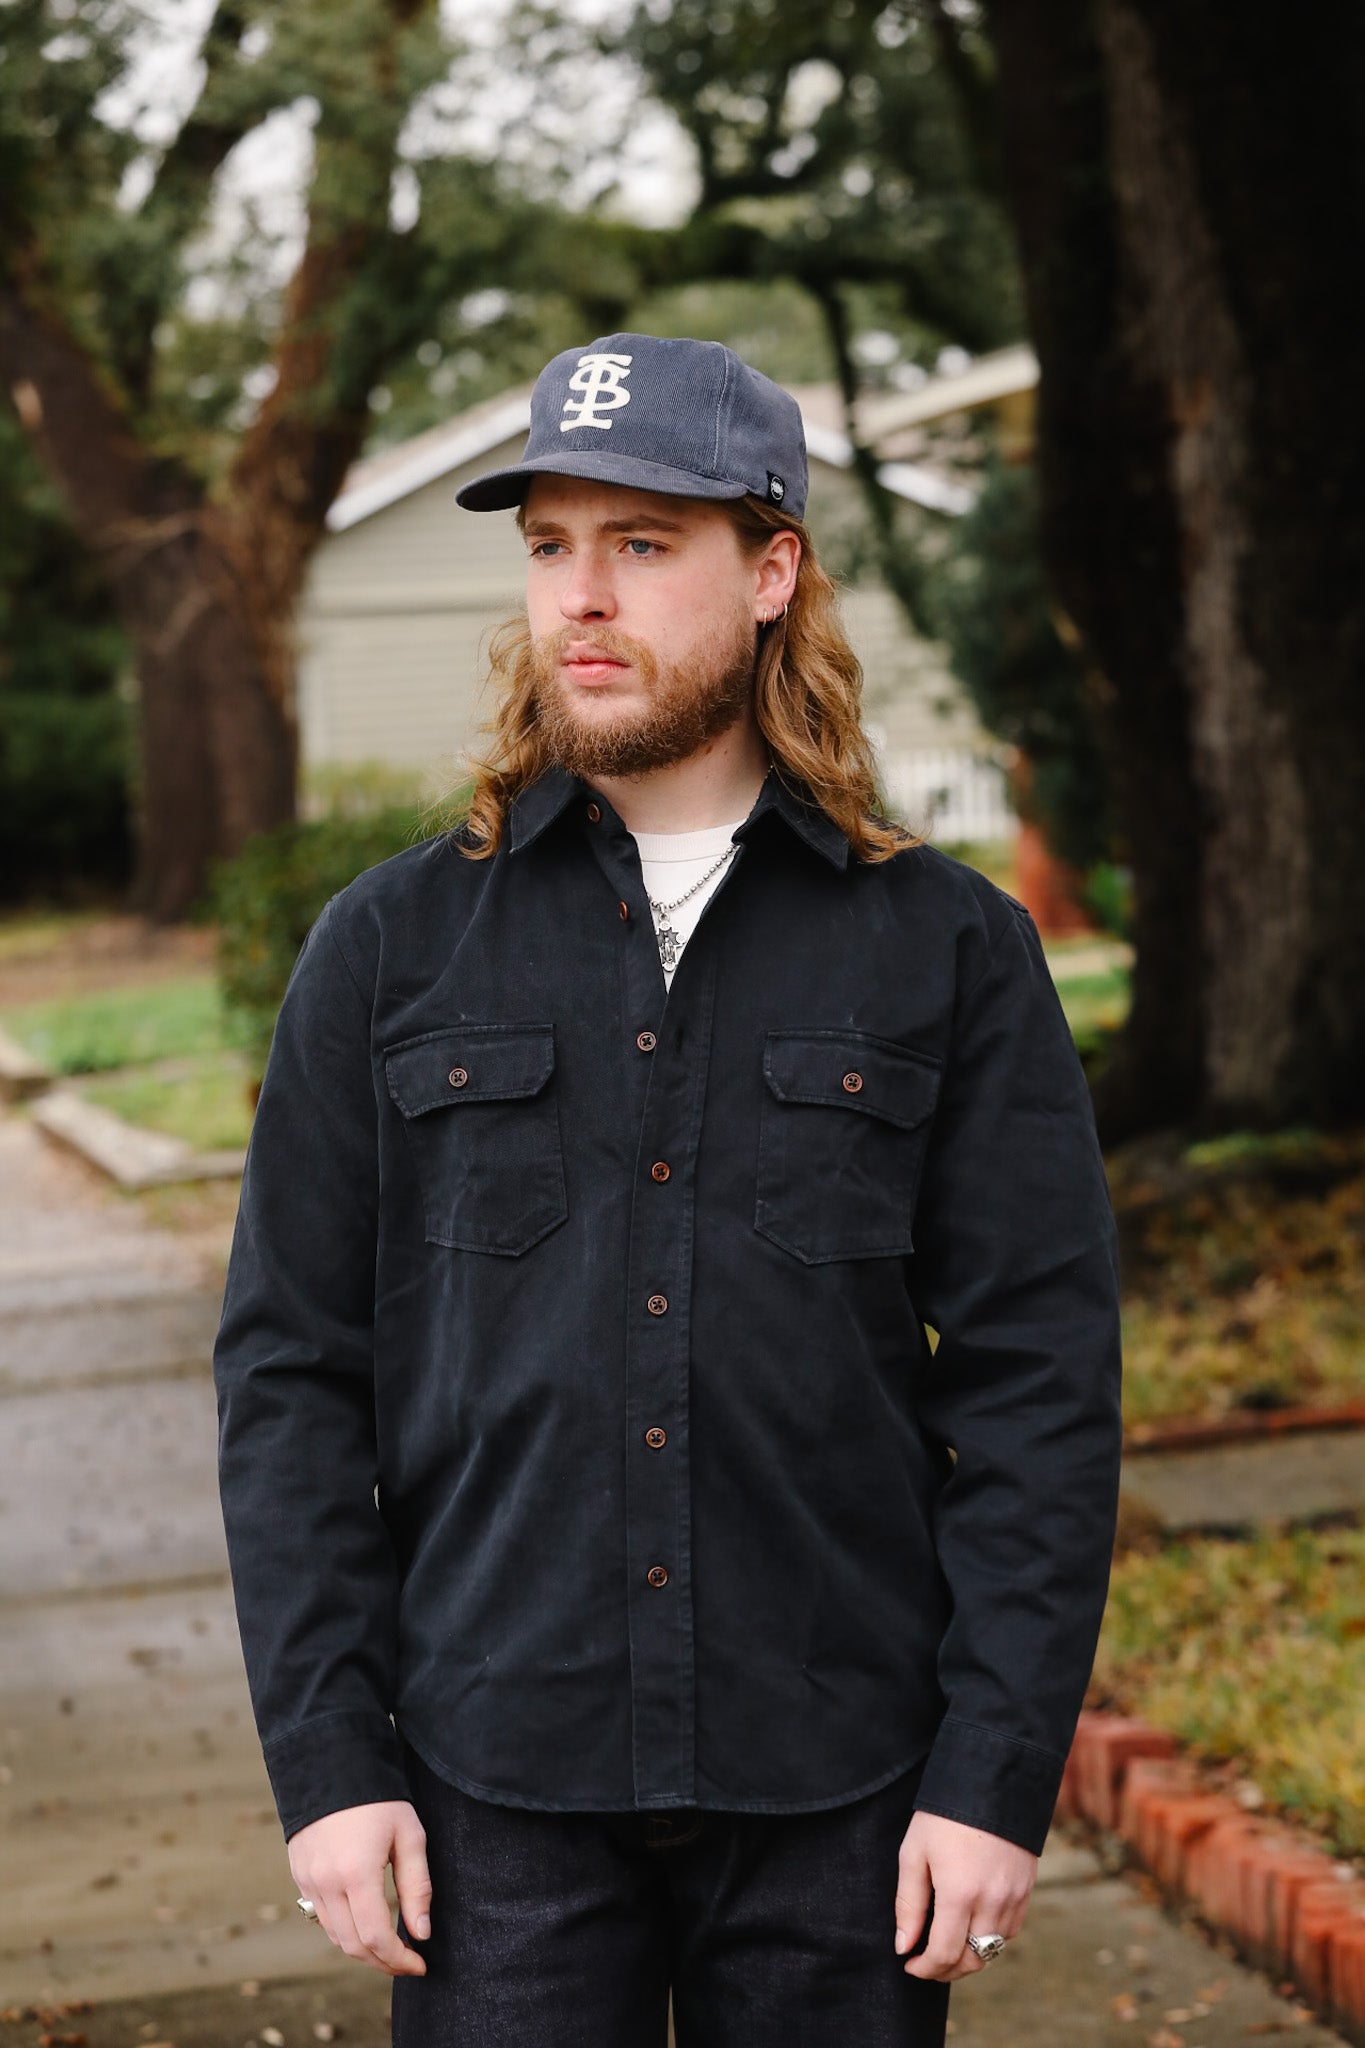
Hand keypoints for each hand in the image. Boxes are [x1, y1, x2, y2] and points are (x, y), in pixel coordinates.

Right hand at [288, 1799, 431, 1975]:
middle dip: (383, 1962)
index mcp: (356, 1873)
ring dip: (363, 1950)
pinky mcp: (300, 1876)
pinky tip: (365, 1924)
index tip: (421, 1964)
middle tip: (408, 1962)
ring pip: (335, 1936)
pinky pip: (322, 1917)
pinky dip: (344, 1930)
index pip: (377, 1937)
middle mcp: (327, 1883)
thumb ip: (417, 1887)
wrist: (332, 1764)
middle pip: (353, 1946)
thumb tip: (422, 1933)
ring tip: (390, 1947)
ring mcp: (308, 1881)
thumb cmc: (380, 1799)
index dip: (400, 1959)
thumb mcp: (409, 1835)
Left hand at [893, 1810, 1035, 1981]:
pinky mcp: (1027, 1890)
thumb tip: (904, 1946)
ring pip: (993, 1949)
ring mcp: (1014, 1898)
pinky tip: (972, 1927)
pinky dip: (990, 1939)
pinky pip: (1010, 1930)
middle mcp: (992, 1902)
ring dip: (969, 1957)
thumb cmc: (944, 1816)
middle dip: (946, 1970)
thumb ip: (909, 1904)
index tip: (909, 1964)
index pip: (944, 1955)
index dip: (925, 1969)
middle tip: (926, 1963)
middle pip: (972, 1960)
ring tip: (946, 1947)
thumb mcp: (914, 1853)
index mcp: (960, 1894)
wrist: (991, 1780)